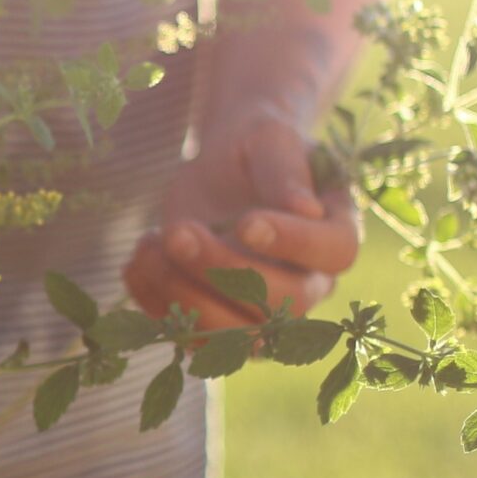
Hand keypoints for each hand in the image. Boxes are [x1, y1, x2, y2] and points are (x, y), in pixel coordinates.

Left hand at [124, 106, 357, 329]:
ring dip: (186, 298)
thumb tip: (306, 209)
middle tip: (178, 232)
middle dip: (224, 272)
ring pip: (238, 337)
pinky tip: (139, 259)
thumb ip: (285, 170)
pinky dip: (157, 305)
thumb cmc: (256, 146)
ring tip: (152, 245)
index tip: (246, 222)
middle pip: (284, 302)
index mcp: (337, 231)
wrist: (222, 169)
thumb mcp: (269, 140)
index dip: (293, 243)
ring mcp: (267, 311)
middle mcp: (312, 282)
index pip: (335, 251)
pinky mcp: (221, 321)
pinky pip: (194, 337)